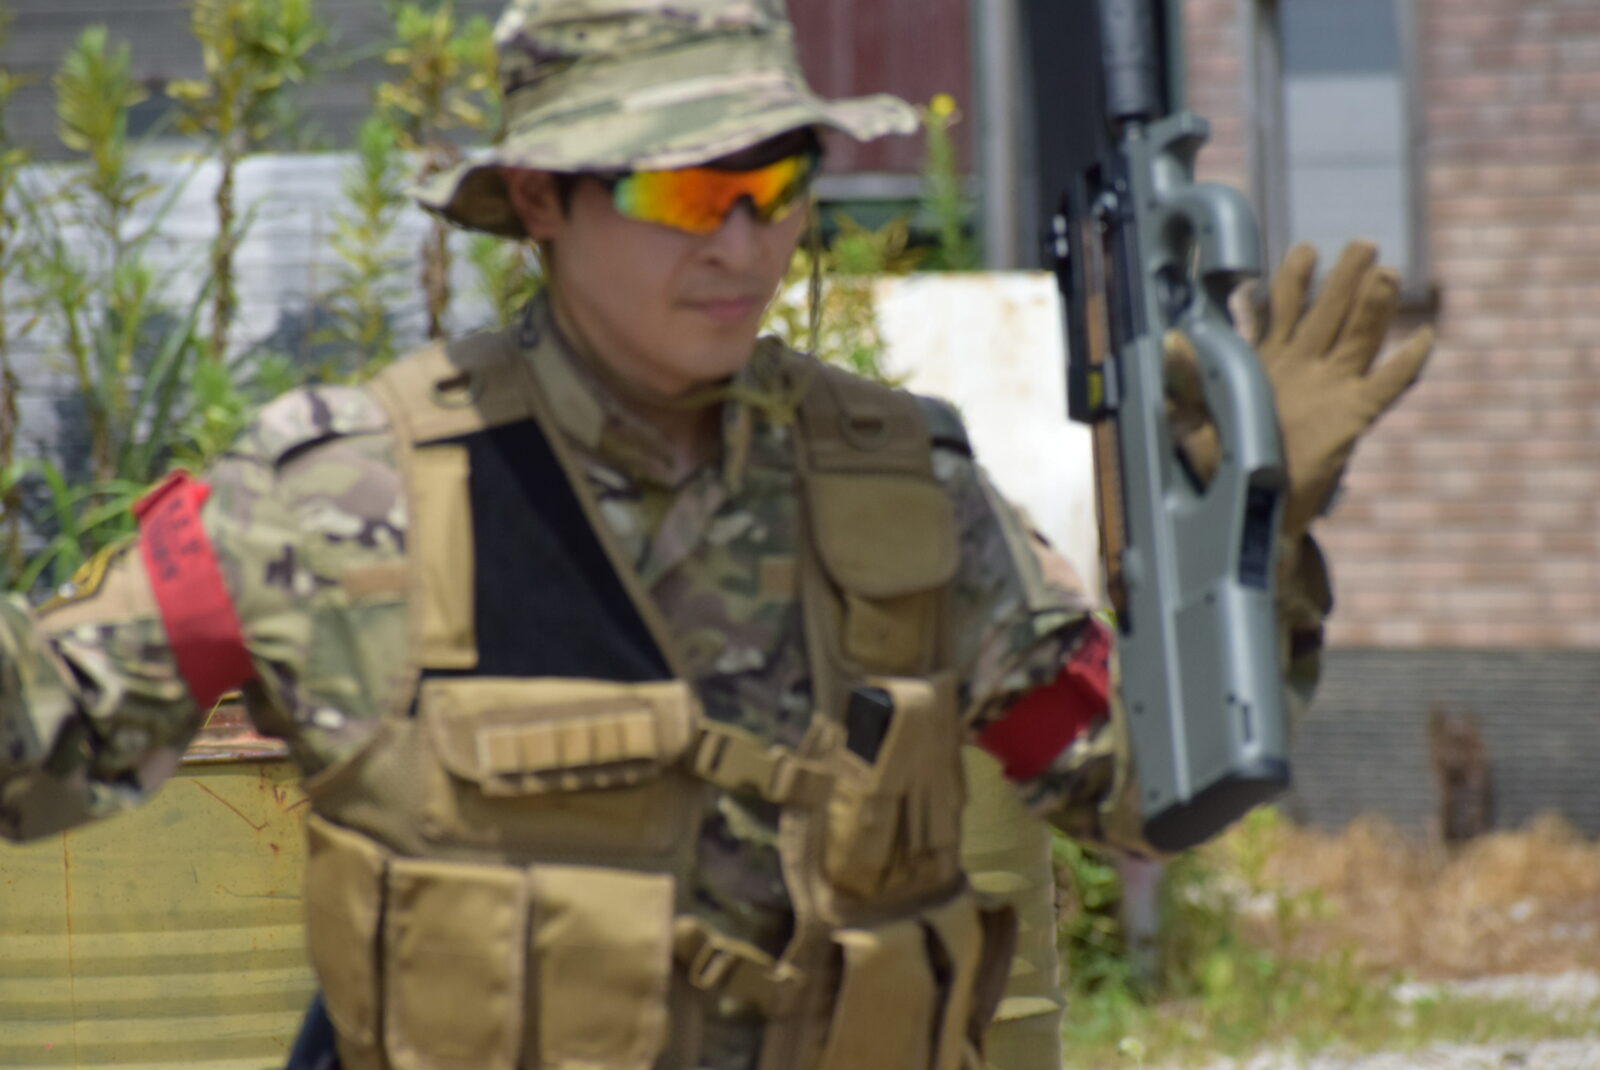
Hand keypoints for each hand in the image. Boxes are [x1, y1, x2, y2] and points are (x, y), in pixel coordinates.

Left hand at [1166, 240, 1434, 537]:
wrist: (1251, 513)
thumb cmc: (1218, 468)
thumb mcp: (1190, 423)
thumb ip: (1183, 383)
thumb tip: (1171, 340)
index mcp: (1265, 362)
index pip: (1280, 310)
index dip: (1293, 280)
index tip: (1303, 251)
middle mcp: (1301, 368)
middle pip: (1327, 312)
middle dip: (1343, 278)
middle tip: (1362, 243)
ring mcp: (1329, 390)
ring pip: (1357, 338)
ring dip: (1373, 306)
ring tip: (1386, 273)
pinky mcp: (1350, 417)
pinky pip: (1384, 386)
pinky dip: (1405, 363)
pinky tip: (1424, 337)